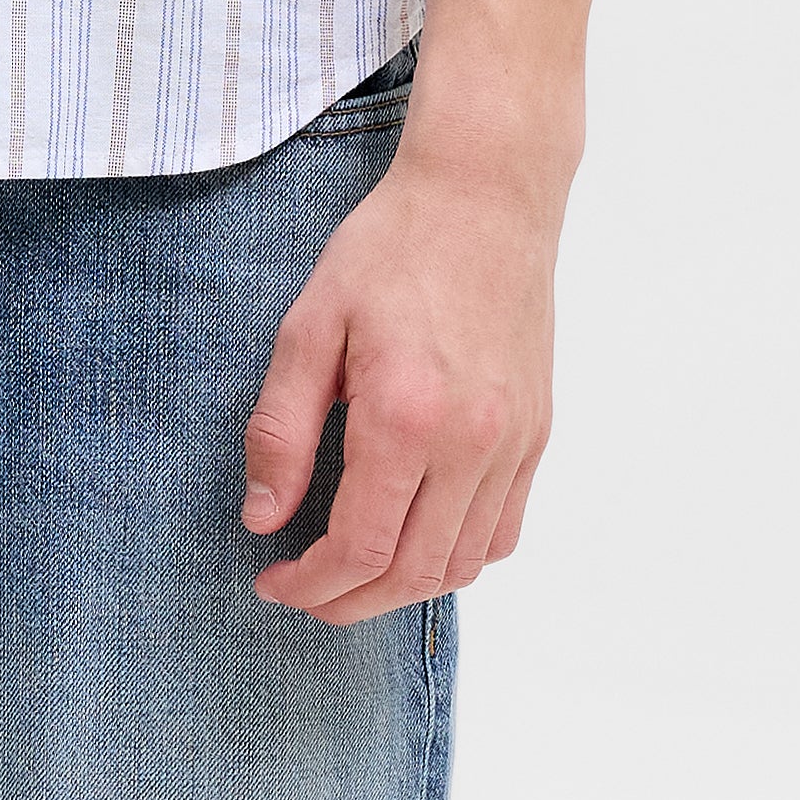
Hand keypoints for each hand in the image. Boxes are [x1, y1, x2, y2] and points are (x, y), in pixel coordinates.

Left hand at [238, 138, 560, 622]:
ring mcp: (514, 441)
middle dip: (349, 602)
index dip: (311, 585)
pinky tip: (415, 539)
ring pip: (464, 564)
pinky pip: (503, 529)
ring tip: (353, 575)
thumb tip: (264, 518)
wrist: (485, 197)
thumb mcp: (308, 328)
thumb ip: (282, 432)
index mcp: (406, 415)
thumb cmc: (391, 249)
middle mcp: (472, 441)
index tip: (274, 582)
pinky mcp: (535, 432)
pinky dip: (457, 556)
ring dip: (403, 588)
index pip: (361, 547)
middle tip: (304, 594)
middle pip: (413, 573)